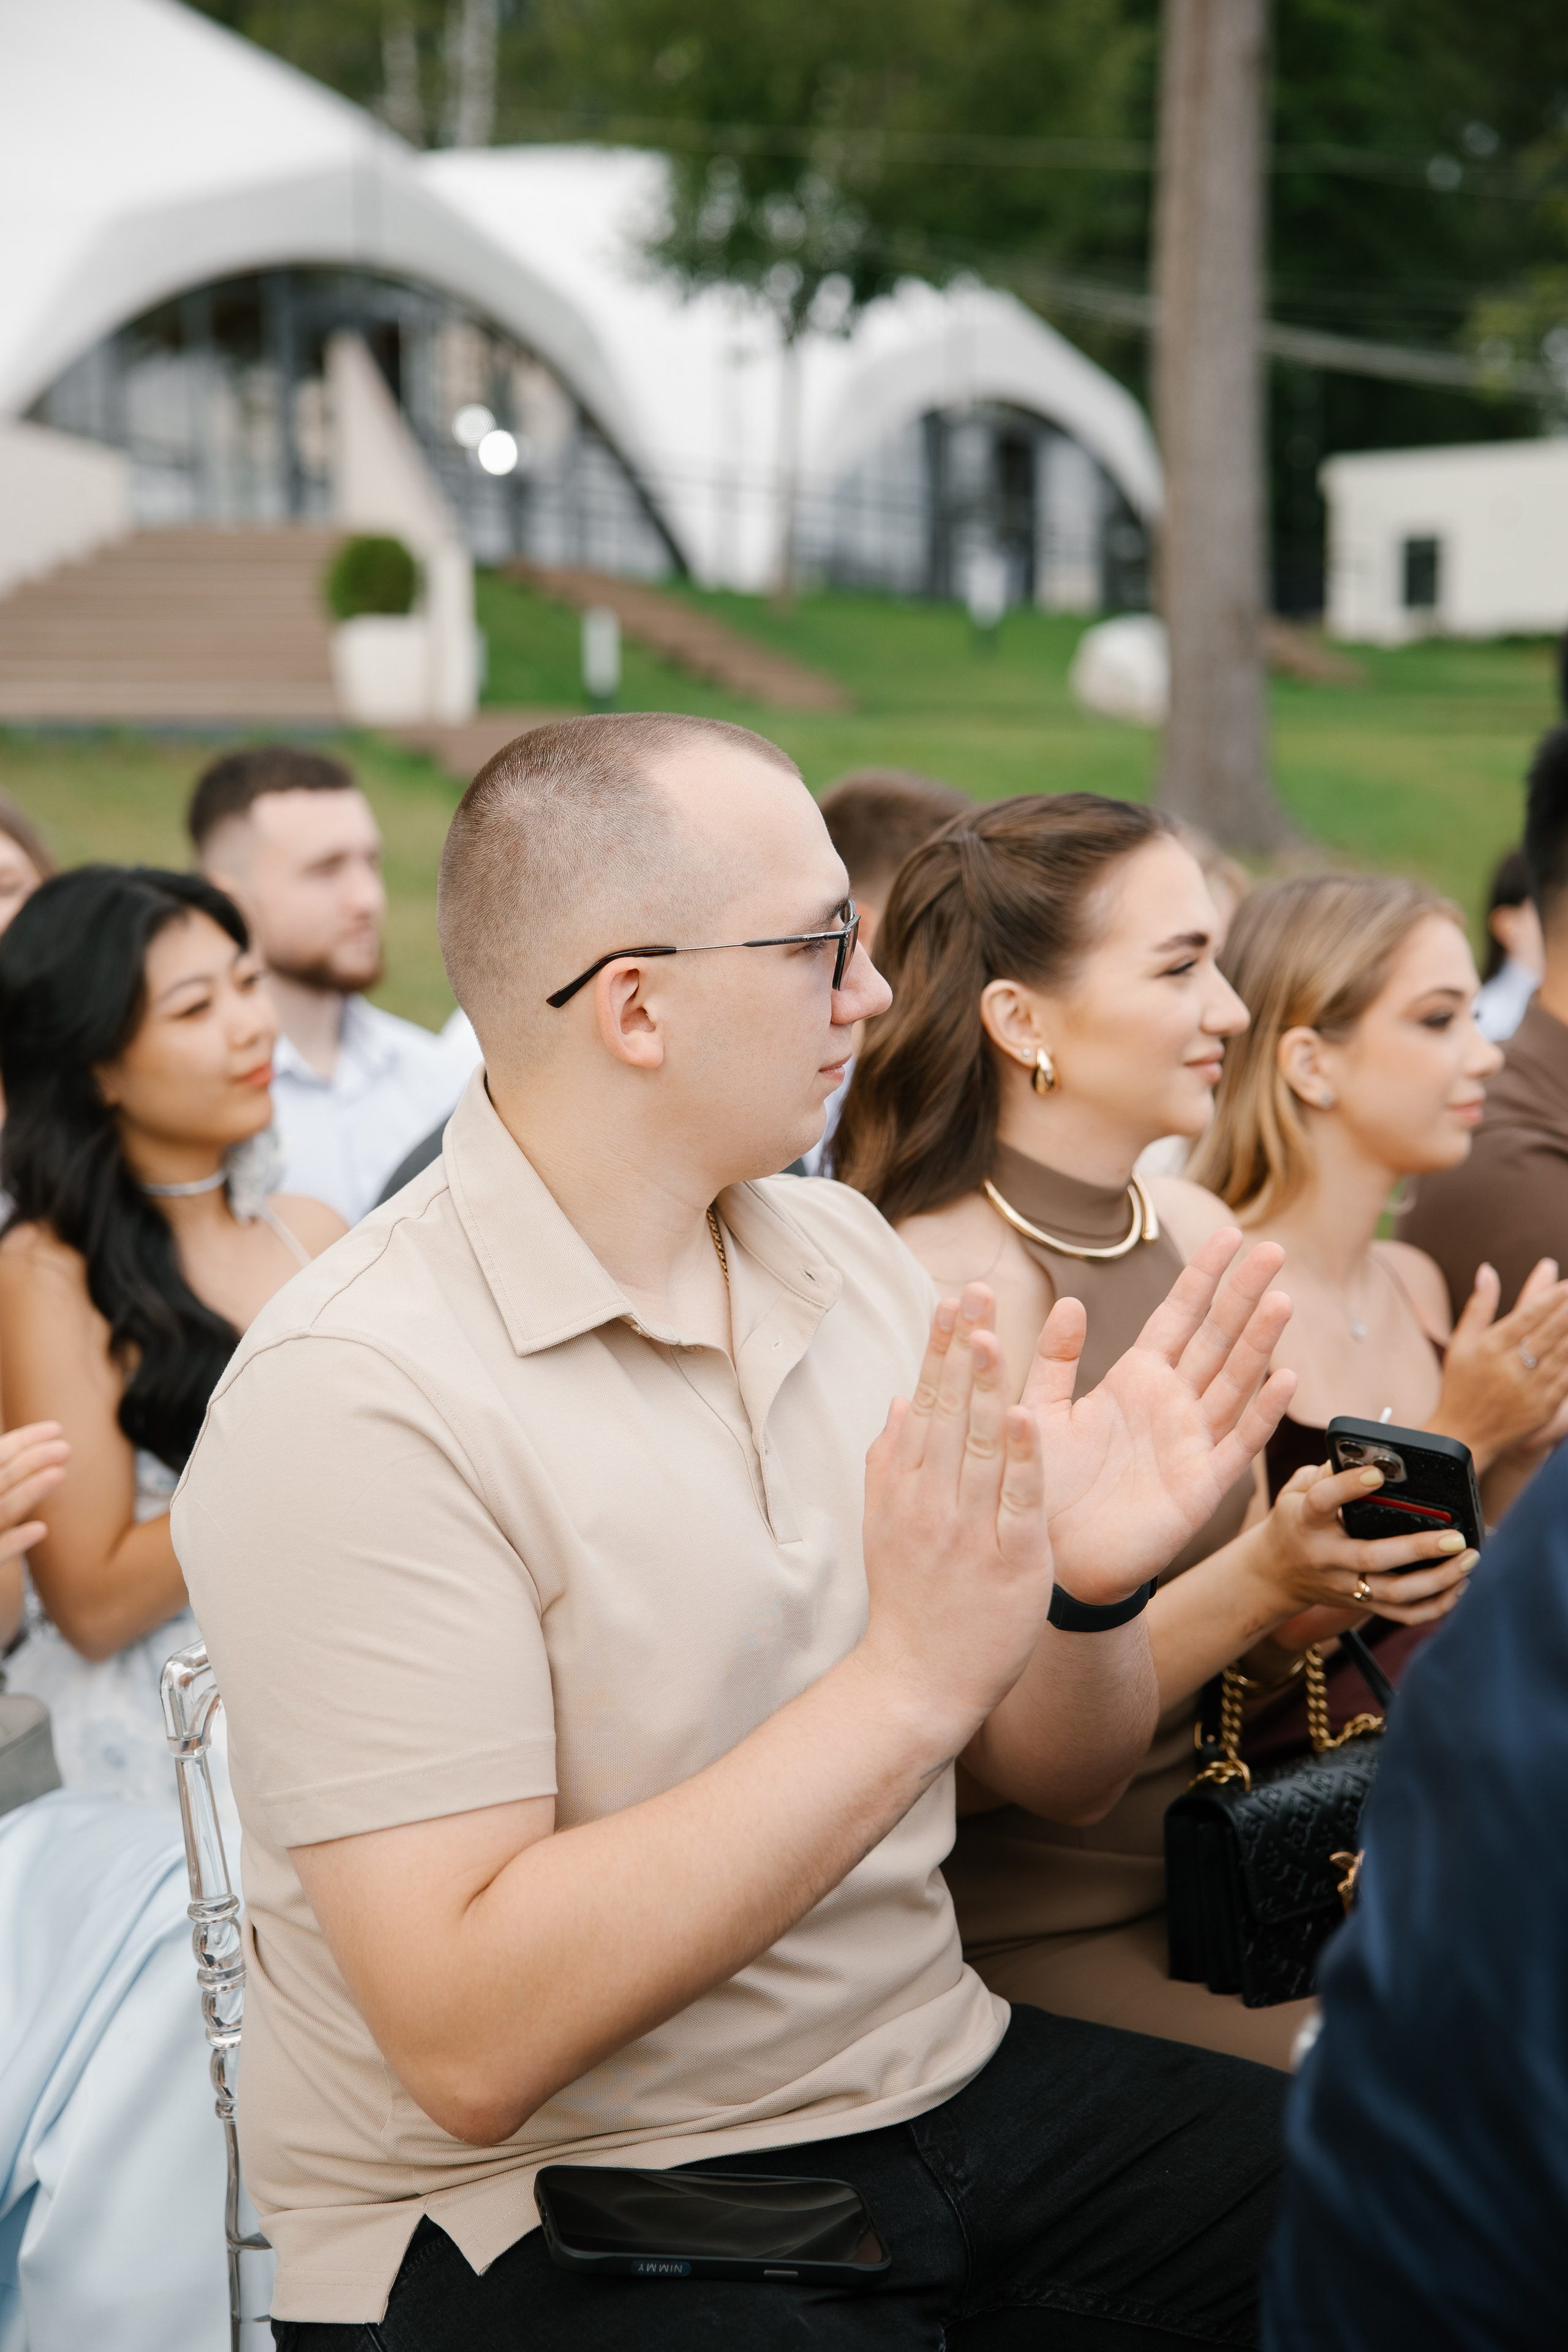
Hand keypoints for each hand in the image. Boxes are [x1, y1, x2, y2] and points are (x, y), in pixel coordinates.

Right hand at [0, 1421, 67, 1566]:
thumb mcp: (2, 1505)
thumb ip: (8, 1480)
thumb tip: (35, 1452)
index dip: (22, 1441)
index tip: (57, 1428)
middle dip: (30, 1460)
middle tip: (65, 1448)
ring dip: (28, 1491)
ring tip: (60, 1474)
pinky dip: (14, 1542)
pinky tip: (40, 1530)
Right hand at [860, 1286, 1053, 1755]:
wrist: (918, 1680)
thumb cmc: (909, 1599)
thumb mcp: (885, 1524)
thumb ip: (890, 1461)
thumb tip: (900, 1398)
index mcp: (906, 1487)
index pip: (926, 1401)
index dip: (940, 1347)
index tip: (953, 1298)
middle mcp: (932, 1501)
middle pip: (950, 1412)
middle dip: (963, 1349)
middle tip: (975, 1292)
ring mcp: (968, 1531)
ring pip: (978, 1447)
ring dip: (985, 1388)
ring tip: (993, 1334)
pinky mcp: (1009, 1562)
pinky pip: (1015, 1501)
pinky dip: (1019, 1459)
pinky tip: (1023, 1415)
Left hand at [1022, 1230, 1296, 1605]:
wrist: (1051, 1558)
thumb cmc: (1045, 1485)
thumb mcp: (1039, 1411)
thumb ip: (1054, 1359)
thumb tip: (1070, 1301)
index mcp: (1135, 1379)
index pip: (1178, 1315)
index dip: (1203, 1276)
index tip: (1231, 1233)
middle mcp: (1172, 1403)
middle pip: (1217, 1338)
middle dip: (1244, 1294)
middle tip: (1273, 1249)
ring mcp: (1193, 1442)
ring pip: (1235, 1381)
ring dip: (1260, 1342)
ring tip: (1282, 1298)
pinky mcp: (1203, 1485)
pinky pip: (1239, 1442)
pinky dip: (1262, 1412)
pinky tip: (1285, 1378)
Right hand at [1247, 1461, 1474, 1627]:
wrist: (1274, 1574)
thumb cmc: (1294, 1521)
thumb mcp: (1296, 1489)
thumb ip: (1327, 1471)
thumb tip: (1371, 1456)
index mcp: (1306, 1520)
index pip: (1323, 1501)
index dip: (1348, 1486)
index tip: (1378, 1472)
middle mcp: (1327, 1557)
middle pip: (1372, 1557)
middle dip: (1418, 1548)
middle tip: (1456, 1537)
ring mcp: (1345, 1585)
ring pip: (1394, 1593)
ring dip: (1437, 1579)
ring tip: (1470, 1559)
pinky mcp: (1362, 1604)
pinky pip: (1403, 1614)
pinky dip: (1436, 1605)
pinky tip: (1460, 1586)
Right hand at [1435, 1258, 1567, 1469]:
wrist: (1464, 1436)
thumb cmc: (1460, 1384)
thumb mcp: (1461, 1343)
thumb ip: (1479, 1306)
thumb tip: (1488, 1270)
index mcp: (1489, 1348)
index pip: (1526, 1316)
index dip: (1550, 1298)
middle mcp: (1510, 1367)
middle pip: (1549, 1332)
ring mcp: (1529, 1389)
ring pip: (1564, 1354)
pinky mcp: (1544, 1407)